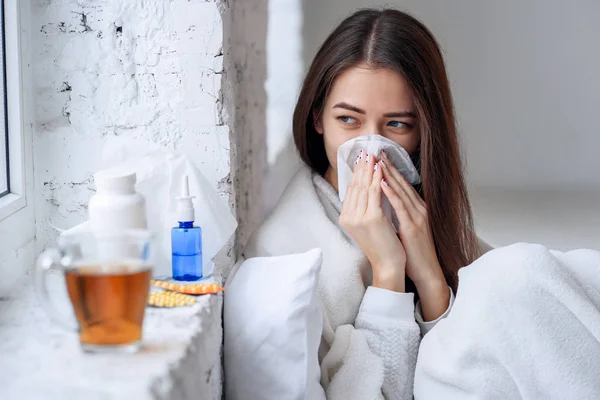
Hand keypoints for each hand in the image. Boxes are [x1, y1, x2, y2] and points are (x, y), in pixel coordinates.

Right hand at [340, 151, 405, 291]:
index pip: (351, 190)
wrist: (388, 265)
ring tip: (374, 155)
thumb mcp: (368, 225)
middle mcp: (348, 217)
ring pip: (365, 187)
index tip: (362, 159)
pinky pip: (375, 193)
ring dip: (370, 169)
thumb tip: (366, 188)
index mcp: (346, 218)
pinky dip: (378, 178)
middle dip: (362, 167)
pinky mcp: (372, 218)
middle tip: (367, 151)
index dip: (357, 173)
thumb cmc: (382, 246)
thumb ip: (364, 208)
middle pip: (356, 186)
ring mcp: (359, 217)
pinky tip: (381, 168)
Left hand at [379, 151, 449, 318]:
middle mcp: (419, 209)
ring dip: (388, 174)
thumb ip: (398, 214)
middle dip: (388, 166)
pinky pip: (400, 206)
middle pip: (402, 183)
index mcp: (417, 209)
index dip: (390, 170)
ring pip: (401, 190)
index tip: (378, 158)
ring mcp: (417, 216)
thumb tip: (383, 203)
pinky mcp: (413, 226)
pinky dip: (391, 193)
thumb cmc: (413, 252)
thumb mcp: (405, 228)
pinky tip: (381, 182)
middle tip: (376, 151)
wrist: (426, 271)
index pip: (402, 185)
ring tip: (377, 160)